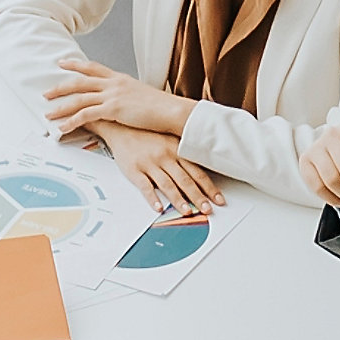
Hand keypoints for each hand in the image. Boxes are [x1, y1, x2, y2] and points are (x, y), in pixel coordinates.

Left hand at [41, 56, 185, 143]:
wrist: (172, 110)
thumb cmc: (160, 107)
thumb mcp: (140, 94)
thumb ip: (126, 95)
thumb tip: (119, 101)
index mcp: (119, 78)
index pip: (93, 67)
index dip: (75, 64)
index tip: (62, 63)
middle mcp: (113, 83)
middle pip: (80, 82)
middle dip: (60, 87)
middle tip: (46, 93)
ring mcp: (112, 95)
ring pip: (79, 99)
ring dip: (61, 106)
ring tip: (48, 114)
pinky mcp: (113, 109)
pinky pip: (86, 115)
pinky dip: (71, 121)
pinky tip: (62, 128)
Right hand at [95, 124, 218, 213]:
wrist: (121, 126)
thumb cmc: (146, 134)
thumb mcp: (168, 139)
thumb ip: (182, 155)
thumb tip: (199, 173)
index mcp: (176, 150)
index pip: (197, 172)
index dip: (209, 187)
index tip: (218, 199)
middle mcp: (165, 157)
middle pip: (185, 180)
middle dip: (199, 197)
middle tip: (208, 210)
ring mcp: (150, 164)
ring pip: (168, 185)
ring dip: (179, 200)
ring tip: (188, 212)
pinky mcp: (134, 170)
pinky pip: (145, 186)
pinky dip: (152, 198)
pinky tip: (159, 207)